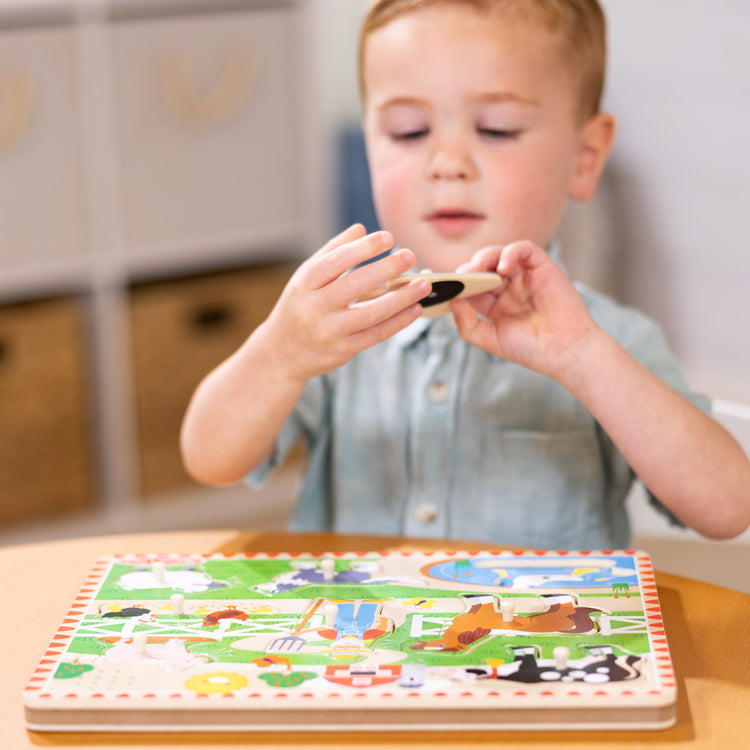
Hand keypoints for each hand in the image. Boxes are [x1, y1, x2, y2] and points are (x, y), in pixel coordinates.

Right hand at [261, 224, 430, 380]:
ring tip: (422, 284)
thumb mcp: (306, 277)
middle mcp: (314, 308)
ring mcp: (329, 331)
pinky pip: (375, 335)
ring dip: (400, 298)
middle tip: (409, 256)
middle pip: (354, 285)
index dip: (362, 248)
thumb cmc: (300, 306)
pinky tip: (415, 309)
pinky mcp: (343, 350)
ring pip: (370, 313)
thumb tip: (361, 229)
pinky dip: (398, 322)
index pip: (335, 261)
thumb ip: (333, 252)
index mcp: (304, 284)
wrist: (282, 352)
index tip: (387, 238)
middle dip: (385, 269)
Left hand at [451, 241, 598, 380]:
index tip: (445, 285)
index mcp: (495, 304)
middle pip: (483, 267)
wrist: (565, 352)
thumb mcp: (490, 339)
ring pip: (500, 254)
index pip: (471, 286)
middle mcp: (509, 288)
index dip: (458, 283)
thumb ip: (467, 324)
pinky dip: (511, 252)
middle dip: (469, 269)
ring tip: (478, 269)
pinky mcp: (543, 268)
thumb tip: (452, 301)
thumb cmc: (531, 349)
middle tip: (460, 276)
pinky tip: (503, 267)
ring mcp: (525, 277)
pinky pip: (524, 249)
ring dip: (485, 257)